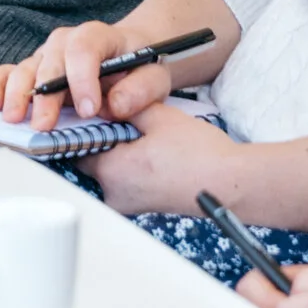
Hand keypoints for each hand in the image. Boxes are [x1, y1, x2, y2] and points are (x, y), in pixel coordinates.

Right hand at [0, 18, 189, 126]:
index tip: (88, 110)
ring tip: (14, 119)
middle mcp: (66, 42)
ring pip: (26, 67)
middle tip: (44, 125)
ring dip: (17, 94)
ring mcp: (46, 56)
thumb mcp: (154, 77)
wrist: (130, 57)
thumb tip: (114, 105)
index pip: (85, 48)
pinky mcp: (32, 71)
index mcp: (99, 37)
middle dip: (46, 95)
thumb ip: (140, 90)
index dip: (83, 78)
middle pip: (51, 61)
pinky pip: (7, 71)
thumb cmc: (140, 68)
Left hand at [88, 96, 244, 213]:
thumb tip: (106, 100)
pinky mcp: (143, 206)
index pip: (78, 145)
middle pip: (91, 160)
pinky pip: (125, 182)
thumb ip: (127, 106)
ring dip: (118, 152)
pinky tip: (152, 151)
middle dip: (103, 139)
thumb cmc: (198, 154)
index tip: (97, 110)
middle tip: (123, 120)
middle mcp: (113, 193)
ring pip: (109, 171)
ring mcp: (128, 204)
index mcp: (111, 171)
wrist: (229, 184)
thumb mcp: (160, 117)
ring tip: (143, 135)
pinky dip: (131, 166)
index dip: (87, 125)